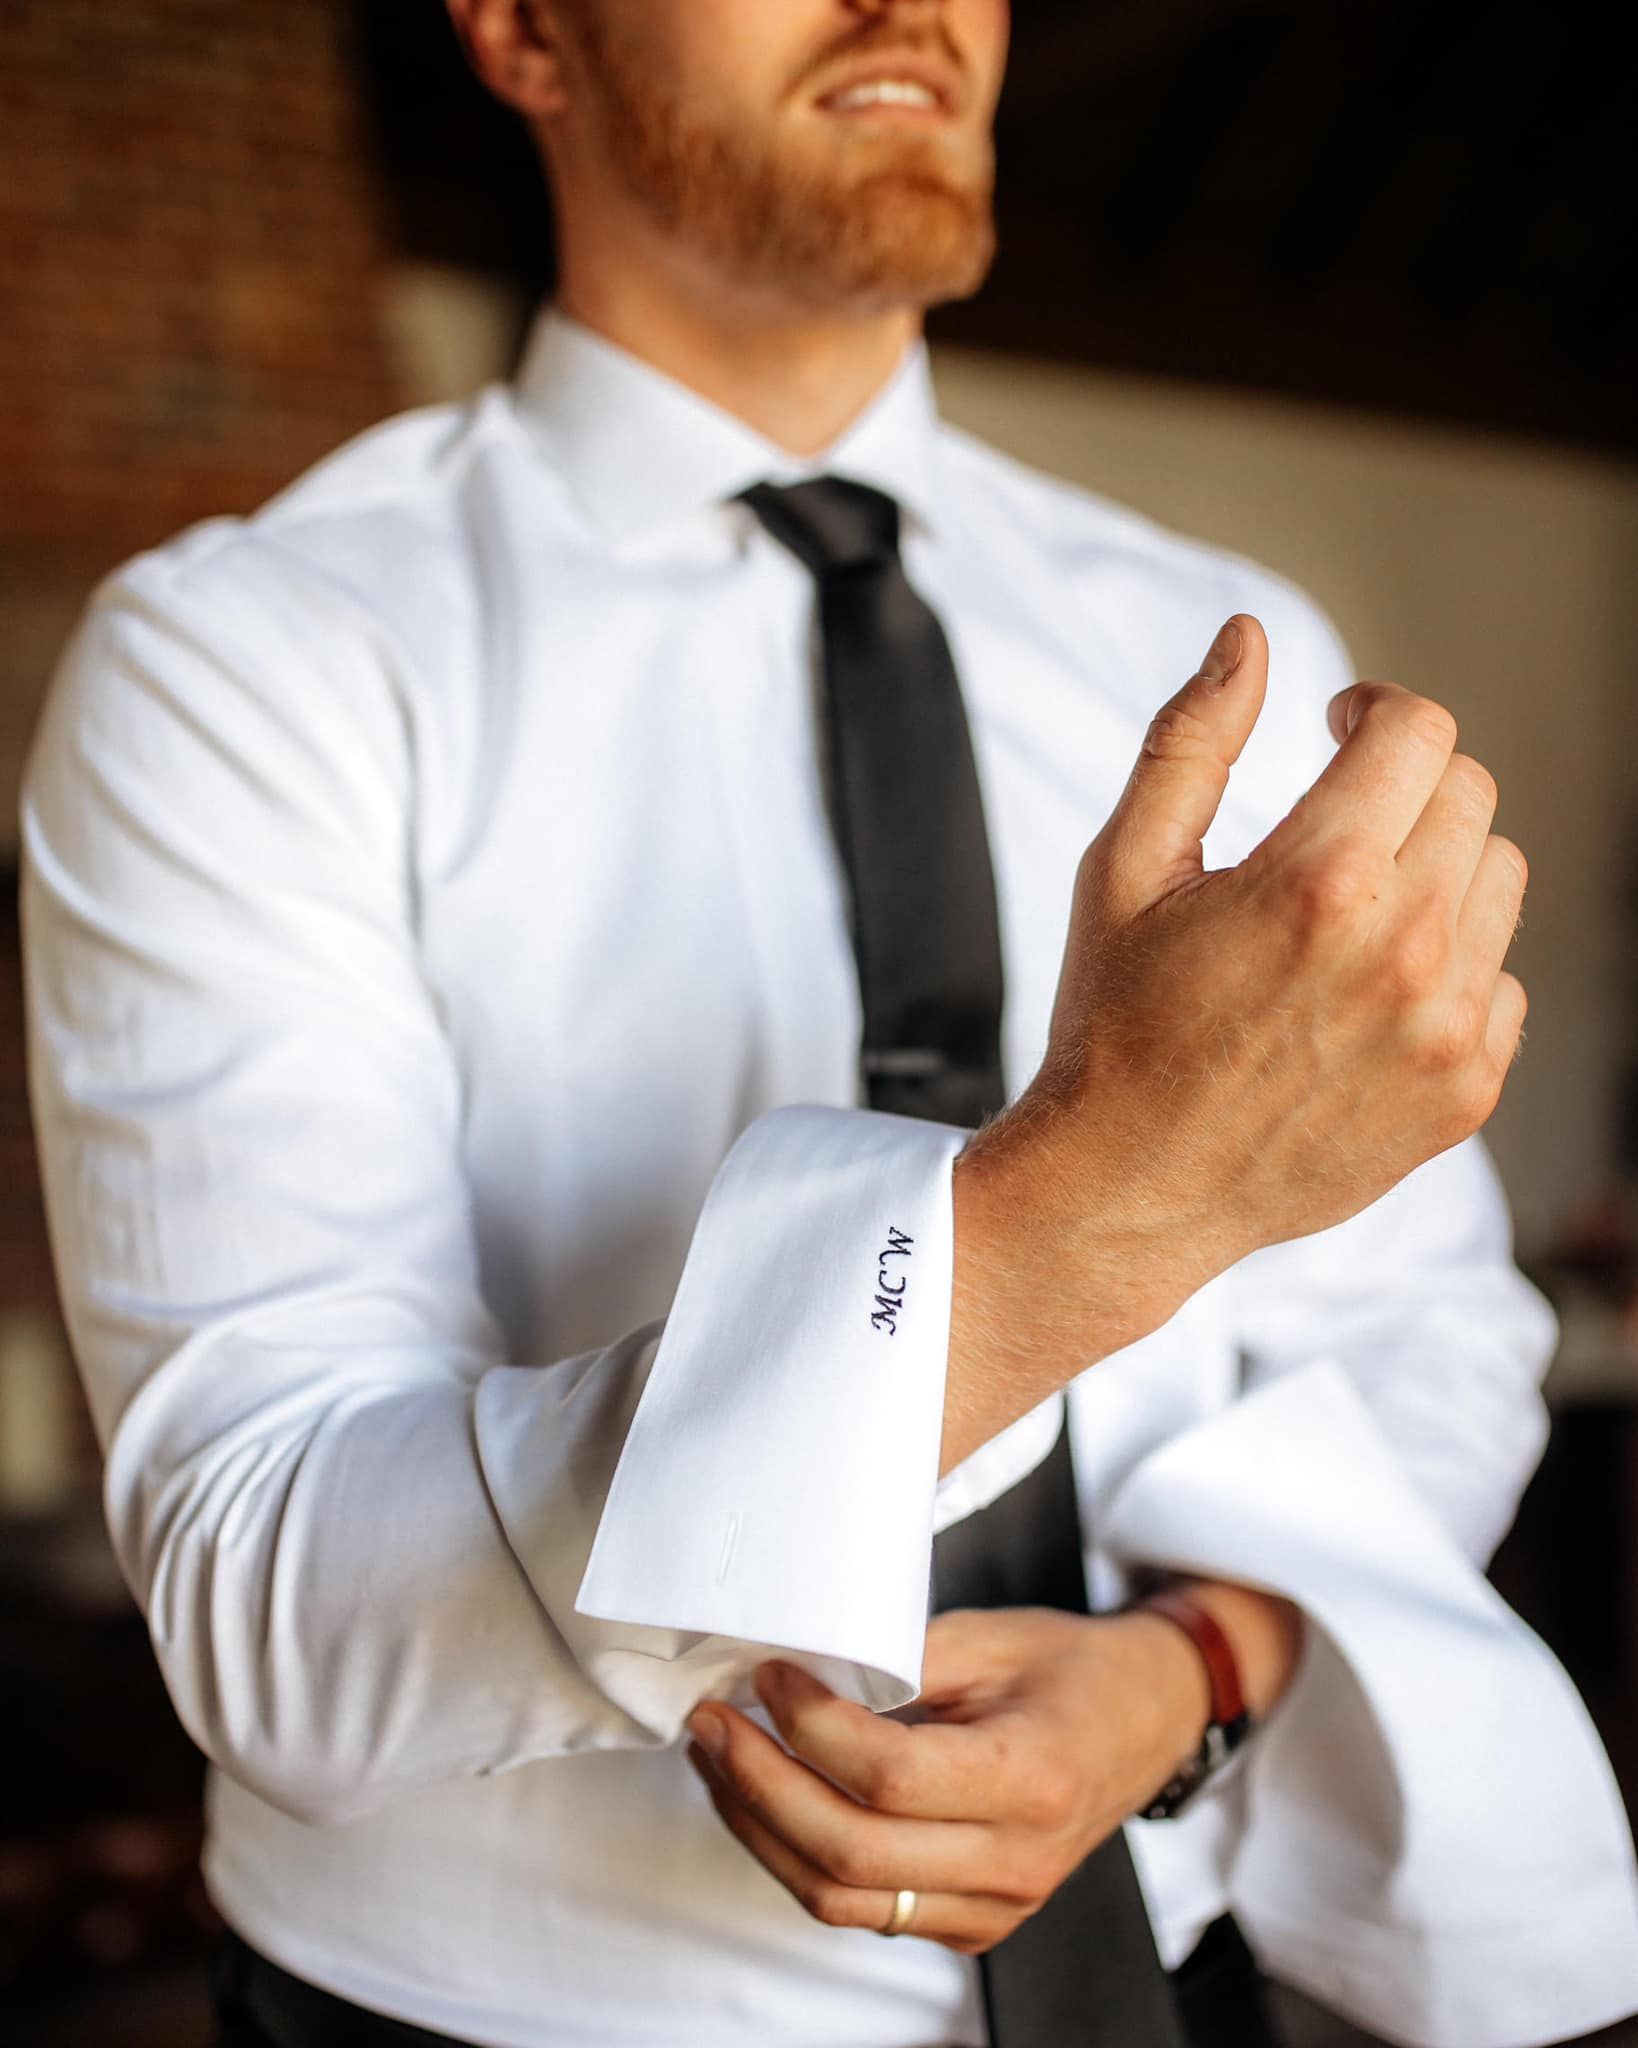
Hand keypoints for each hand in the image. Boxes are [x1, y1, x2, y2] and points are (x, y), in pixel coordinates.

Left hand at [684, 1605, 1210, 1954]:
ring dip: (762, 1828)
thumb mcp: (994, 1636)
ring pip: (842, 1896)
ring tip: (719, 1759)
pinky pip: (865, 1908)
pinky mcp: (972, 1923)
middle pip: (850, 1851)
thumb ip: (900, 1656)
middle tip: (713, 1723)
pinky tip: (769, 1799)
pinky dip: (801, 1857)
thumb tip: (799, 1667)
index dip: (810, 1728)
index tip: (769, 1677)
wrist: (1146, 1718)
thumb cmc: (1074, 1668)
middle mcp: (1015, 1861)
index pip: (888, 1776)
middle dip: (759, 1785)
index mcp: (1032, 1779)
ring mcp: (994, 1906)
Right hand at [945, 615, 1527, 1460]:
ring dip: (1436, 869)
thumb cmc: (1113, 1024)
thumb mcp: (1121, 869)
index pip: (1418, 731)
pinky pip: (1504, 981)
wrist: (1129, 1187)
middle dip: (1401, 784)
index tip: (1339, 730)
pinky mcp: (1465, 1090)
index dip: (1374, 710)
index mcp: (1317, 880)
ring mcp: (1445, 1028)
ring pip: (1498, 880)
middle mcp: (1403, 950)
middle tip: (1334, 821)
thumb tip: (1247, 638)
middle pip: (1467, 794)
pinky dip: (1451, 968)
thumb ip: (1192, 741)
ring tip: (1350, 912)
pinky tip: (1366, 993)